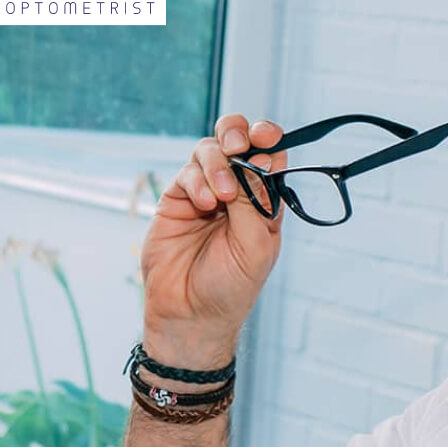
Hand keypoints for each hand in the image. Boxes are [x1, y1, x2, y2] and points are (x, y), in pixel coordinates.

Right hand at [139, 115, 286, 368]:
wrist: (190, 314)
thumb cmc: (231, 287)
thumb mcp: (255, 245)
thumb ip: (253, 201)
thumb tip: (247, 162)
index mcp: (264, 201)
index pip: (269, 155)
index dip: (268, 140)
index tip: (267, 138)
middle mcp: (236, 192)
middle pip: (237, 141)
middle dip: (238, 132)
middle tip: (238, 145)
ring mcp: (205, 193)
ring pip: (210, 151)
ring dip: (217, 164)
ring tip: (219, 196)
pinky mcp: (177, 200)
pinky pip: (187, 173)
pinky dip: (197, 181)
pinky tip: (203, 205)